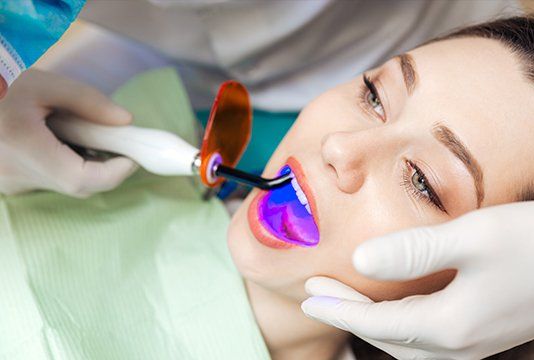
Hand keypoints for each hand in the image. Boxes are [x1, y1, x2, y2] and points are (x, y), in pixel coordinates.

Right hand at [0, 69, 136, 196]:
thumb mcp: (43, 83)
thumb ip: (88, 101)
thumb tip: (125, 121)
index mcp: (21, 144)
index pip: (81, 179)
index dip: (114, 173)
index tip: (132, 157)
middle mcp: (13, 173)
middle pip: (77, 184)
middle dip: (104, 166)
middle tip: (115, 141)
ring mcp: (7, 183)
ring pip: (63, 183)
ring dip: (83, 163)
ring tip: (75, 132)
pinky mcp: (6, 183)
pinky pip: (47, 180)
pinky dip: (63, 163)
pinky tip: (56, 140)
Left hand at [301, 202, 533, 358]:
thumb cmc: (531, 244)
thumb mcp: (471, 238)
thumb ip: (413, 251)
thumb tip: (360, 259)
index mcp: (450, 326)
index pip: (376, 324)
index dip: (338, 309)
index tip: (308, 297)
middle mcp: (459, 346)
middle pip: (386, 337)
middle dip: (347, 315)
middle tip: (315, 295)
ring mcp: (473, 345)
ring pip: (404, 343)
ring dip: (370, 321)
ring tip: (342, 300)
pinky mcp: (481, 334)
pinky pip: (424, 339)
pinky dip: (395, 325)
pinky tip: (389, 308)